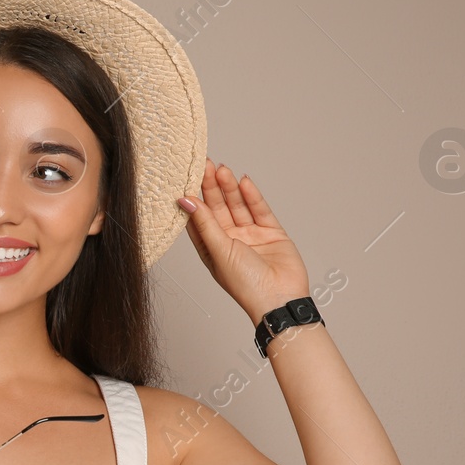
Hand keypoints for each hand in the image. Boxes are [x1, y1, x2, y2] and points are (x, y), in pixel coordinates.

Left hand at [178, 158, 311, 321]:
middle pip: (217, 208)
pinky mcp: (271, 232)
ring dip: (229, 188)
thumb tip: (185, 201)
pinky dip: (252, 195)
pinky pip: (259, 209)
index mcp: (211, 248)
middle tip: (204, 165)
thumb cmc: (246, 284)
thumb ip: (204, 223)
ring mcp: (250, 235)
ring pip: (237, 205)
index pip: (198, 218)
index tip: (185, 178)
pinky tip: (243, 182)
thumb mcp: (219, 251)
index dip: (192, 199)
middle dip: (211, 187)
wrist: (279, 298)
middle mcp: (229, 240)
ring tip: (222, 170)